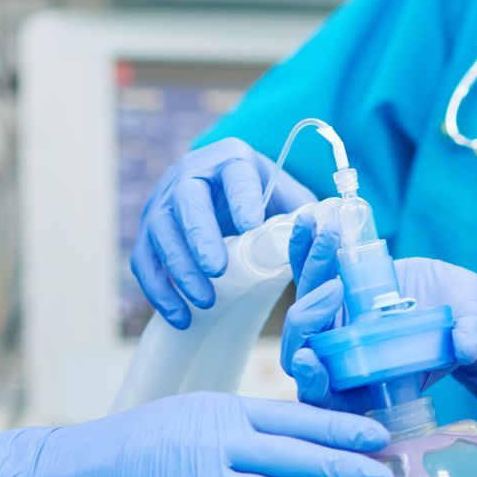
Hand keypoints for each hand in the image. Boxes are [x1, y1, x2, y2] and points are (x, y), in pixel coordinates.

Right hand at [0, 393, 394, 476]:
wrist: (75, 473)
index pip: (293, 417)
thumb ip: (248, 424)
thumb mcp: (197, 414)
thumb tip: (311, 437)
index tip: (377, 437)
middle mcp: (212, 443)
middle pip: (293, 456)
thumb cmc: (145, 440)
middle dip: (344, 467)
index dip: (339, 427)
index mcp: (221, 410)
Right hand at [132, 137, 314, 327]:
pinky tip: (180, 316)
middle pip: (186, 202)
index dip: (241, 198)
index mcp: (230, 160)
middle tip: (217, 269)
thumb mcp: (289, 199)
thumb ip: (308, 214)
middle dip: (200, 236)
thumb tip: (332, 230)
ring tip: (205, 299)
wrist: (222, 200)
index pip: (235, 175)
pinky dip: (159, 290)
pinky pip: (144, 261)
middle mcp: (190, 174)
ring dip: (180, 268)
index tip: (251, 226)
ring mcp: (163, 203)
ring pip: (160, 232)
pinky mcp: (148, 233)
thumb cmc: (263, 202)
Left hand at [281, 213, 476, 410]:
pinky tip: (309, 221)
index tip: (308, 359)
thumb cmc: (469, 328)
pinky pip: (311, 274)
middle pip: (302, 346)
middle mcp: (344, 355)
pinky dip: (305, 250)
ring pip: (303, 305)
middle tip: (333, 286)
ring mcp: (338, 323)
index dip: (311, 381)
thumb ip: (469, 339)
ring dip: (307, 269)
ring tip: (324, 232)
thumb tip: (465, 345)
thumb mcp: (473, 332)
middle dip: (307, 318)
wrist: (464, 303)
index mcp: (370, 381)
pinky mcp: (337, 292)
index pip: (326, 394)